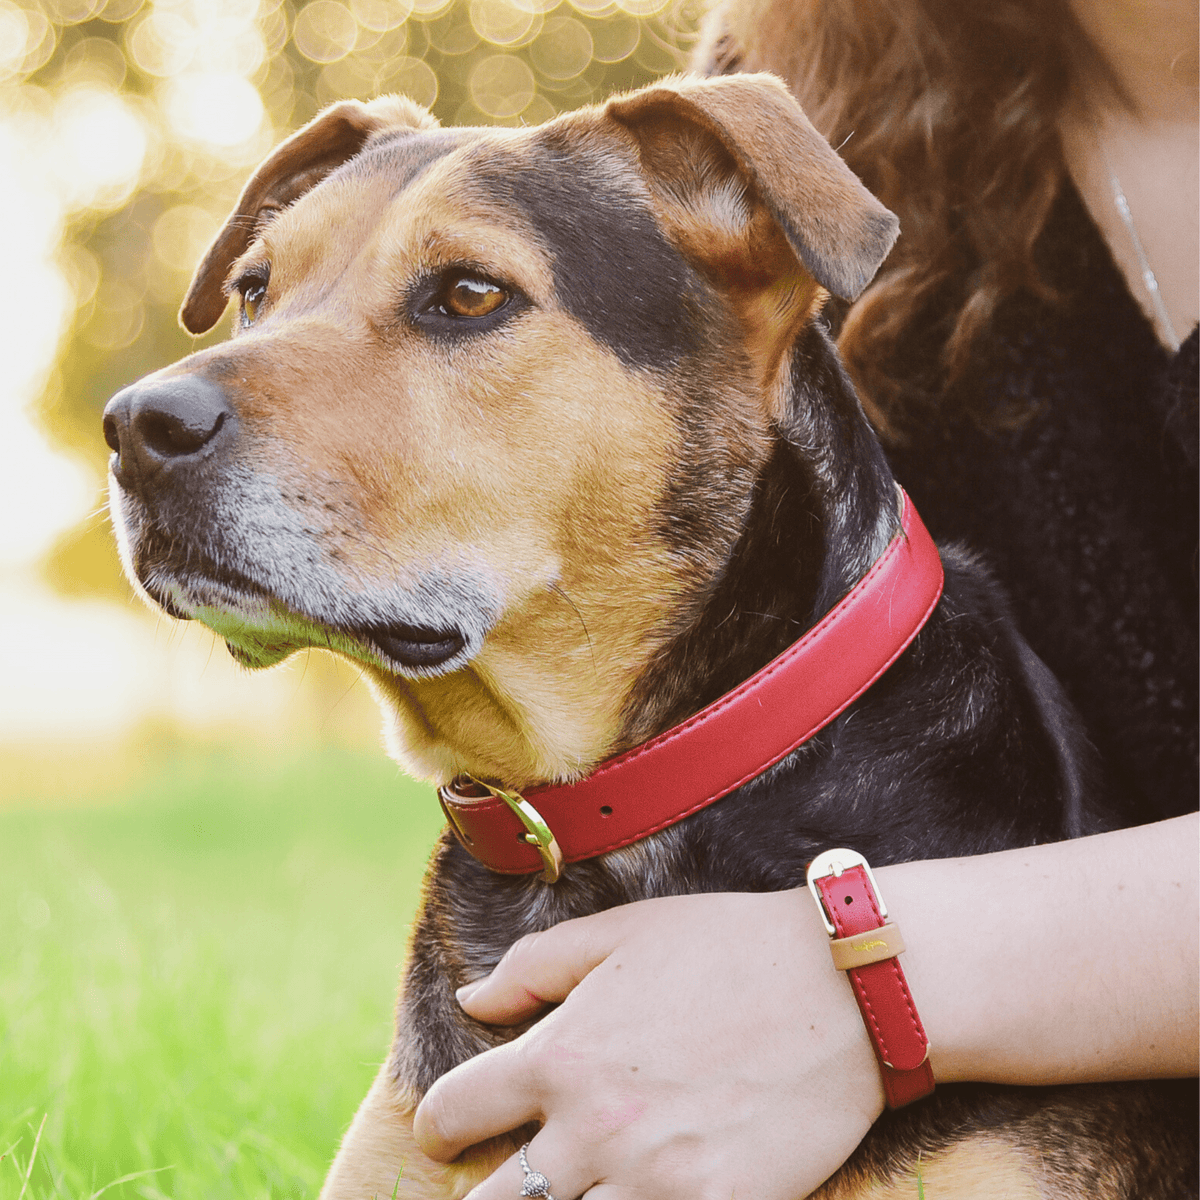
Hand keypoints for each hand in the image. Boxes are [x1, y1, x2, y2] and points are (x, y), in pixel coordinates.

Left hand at [413, 890, 883, 1198]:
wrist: (843, 988)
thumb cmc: (726, 948)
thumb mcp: (621, 934)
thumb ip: (532, 967)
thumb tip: (470, 1000)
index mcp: (561, 1058)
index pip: (450, 1113)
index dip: (438, 1126)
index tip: (451, 1131)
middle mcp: (593, 1131)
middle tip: (505, 1183)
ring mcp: (654, 1183)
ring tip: (572, 1192)